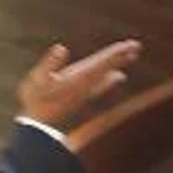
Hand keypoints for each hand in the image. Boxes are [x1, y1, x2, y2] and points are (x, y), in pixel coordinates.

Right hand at [17, 39, 141, 127]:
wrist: (38, 127)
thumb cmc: (36, 101)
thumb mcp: (37, 80)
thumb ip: (49, 64)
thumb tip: (61, 48)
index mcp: (77, 77)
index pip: (100, 62)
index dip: (114, 53)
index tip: (129, 45)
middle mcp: (85, 83)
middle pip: (107, 66)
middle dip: (121, 55)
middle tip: (137, 45)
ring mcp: (84, 90)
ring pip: (106, 73)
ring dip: (118, 63)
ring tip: (132, 55)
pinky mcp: (81, 95)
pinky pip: (101, 84)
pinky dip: (111, 78)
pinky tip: (120, 76)